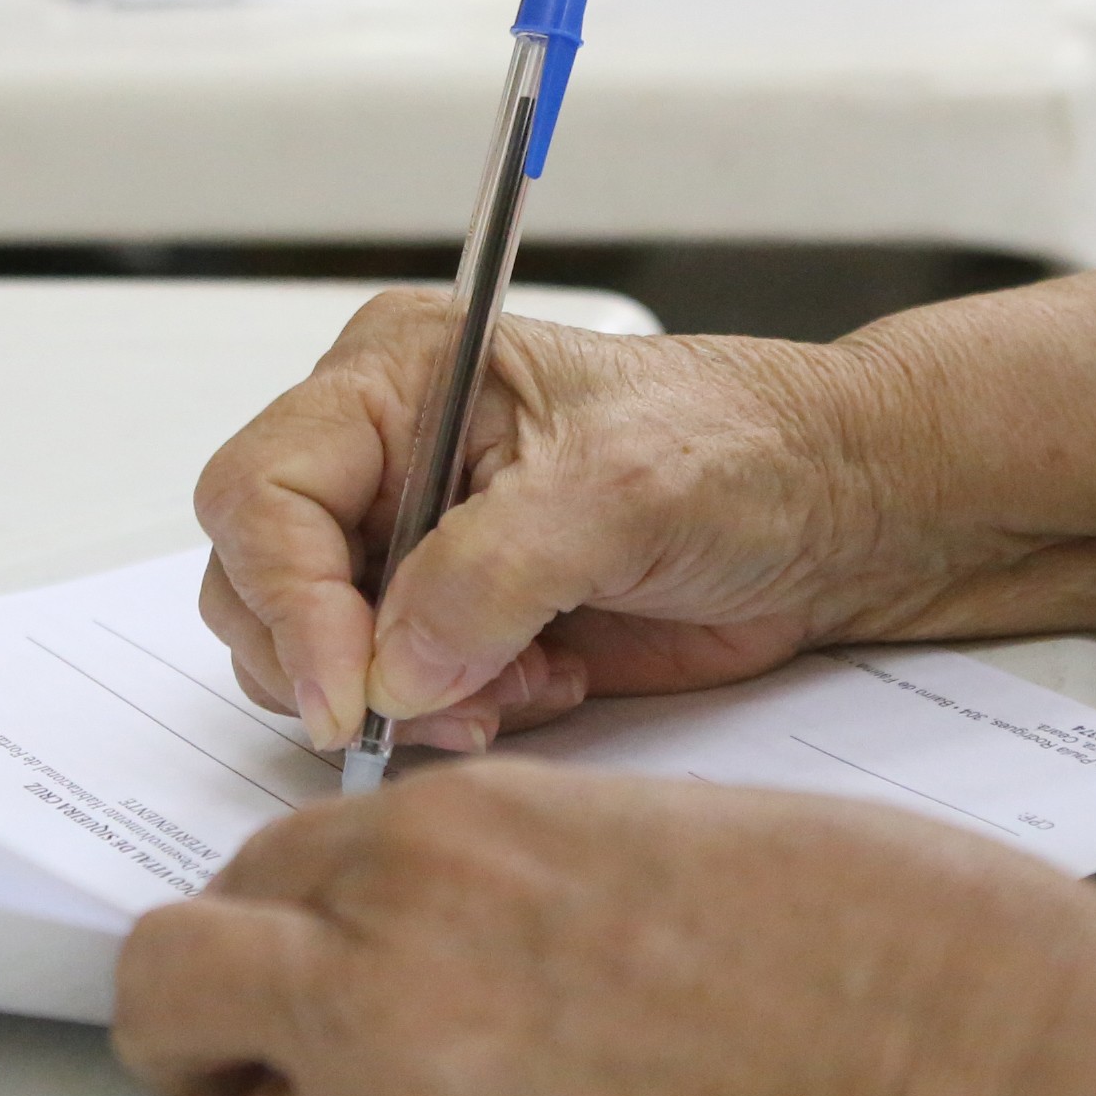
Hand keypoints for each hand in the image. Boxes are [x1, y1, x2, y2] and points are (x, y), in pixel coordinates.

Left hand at [116, 761, 1095, 1095]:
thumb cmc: (879, 956)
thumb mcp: (656, 834)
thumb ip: (514, 869)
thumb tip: (454, 917)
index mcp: (451, 833)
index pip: (264, 863)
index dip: (283, 920)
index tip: (311, 961)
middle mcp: (387, 953)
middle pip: (170, 978)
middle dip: (204, 1024)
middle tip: (262, 1062)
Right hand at [194, 295, 956, 754]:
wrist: (839, 517)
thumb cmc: (749, 453)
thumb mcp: (623, 491)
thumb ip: (490, 575)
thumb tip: (391, 670)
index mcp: (396, 378)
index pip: (263, 494)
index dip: (288, 601)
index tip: (348, 694)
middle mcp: (381, 456)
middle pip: (257, 583)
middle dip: (340, 663)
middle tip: (446, 705)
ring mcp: (410, 544)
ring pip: (312, 654)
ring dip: (401, 700)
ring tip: (518, 684)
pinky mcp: (451, 622)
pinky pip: (390, 698)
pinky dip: (448, 717)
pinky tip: (544, 684)